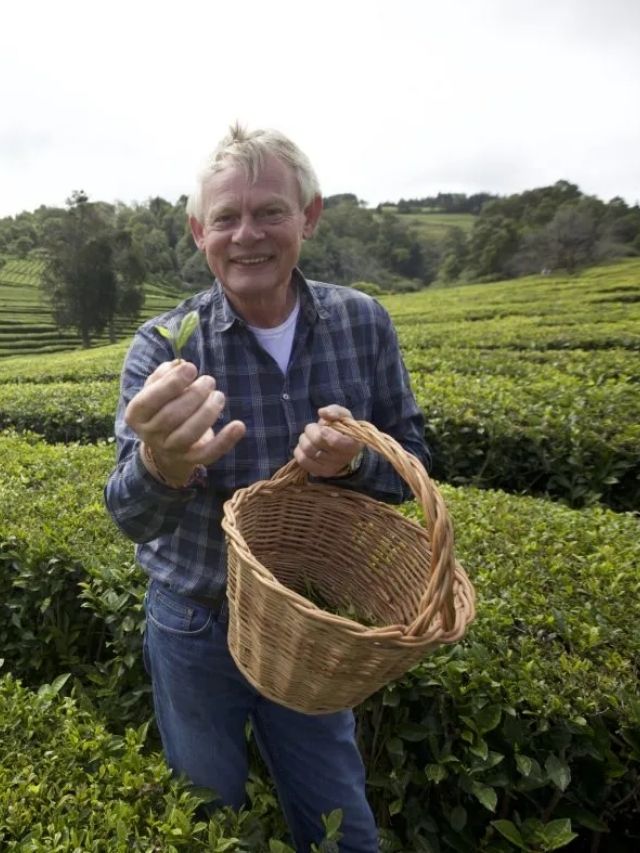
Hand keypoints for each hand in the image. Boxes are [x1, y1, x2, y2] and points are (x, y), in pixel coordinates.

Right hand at [125, 360, 245, 484]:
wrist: (165, 446)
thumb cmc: (163, 407)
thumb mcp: (156, 389)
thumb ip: (164, 375)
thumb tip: (179, 365)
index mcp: (136, 415)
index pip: (148, 400)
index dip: (171, 384)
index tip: (191, 368)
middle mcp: (150, 435)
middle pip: (171, 416)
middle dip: (194, 395)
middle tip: (209, 381)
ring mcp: (170, 450)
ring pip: (188, 434)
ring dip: (208, 412)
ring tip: (218, 396)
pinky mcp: (191, 460)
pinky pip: (208, 454)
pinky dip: (225, 441)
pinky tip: (238, 425)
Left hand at [294, 405, 362, 477]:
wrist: (344, 450)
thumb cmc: (343, 430)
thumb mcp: (343, 416)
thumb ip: (334, 411)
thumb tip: (322, 412)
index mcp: (352, 443)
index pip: (335, 441)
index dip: (324, 432)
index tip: (321, 427)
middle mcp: (343, 458)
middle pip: (317, 442)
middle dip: (310, 430)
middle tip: (313, 428)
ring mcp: (331, 468)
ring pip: (307, 450)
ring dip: (303, 440)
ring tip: (309, 437)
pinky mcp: (320, 473)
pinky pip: (302, 461)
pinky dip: (299, 451)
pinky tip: (305, 447)